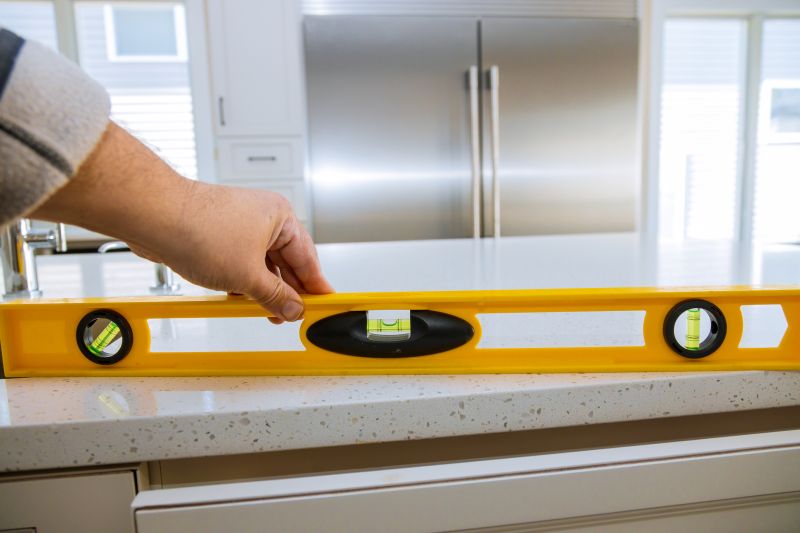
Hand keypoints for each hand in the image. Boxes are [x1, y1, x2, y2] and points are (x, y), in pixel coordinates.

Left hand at [129, 182, 332, 321]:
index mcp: (280, 217)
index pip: (308, 258)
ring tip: (266, 312)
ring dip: (263, 290)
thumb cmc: (199, 228)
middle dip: (287, 291)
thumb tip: (293, 308)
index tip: (323, 304)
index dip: (315, 286)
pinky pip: (241, 263)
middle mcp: (263, 218)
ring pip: (262, 265)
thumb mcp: (247, 275)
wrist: (154, 218)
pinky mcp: (219, 236)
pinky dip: (243, 283)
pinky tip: (240, 301)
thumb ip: (276, 296)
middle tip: (294, 316)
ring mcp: (240, 226)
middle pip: (286, 262)